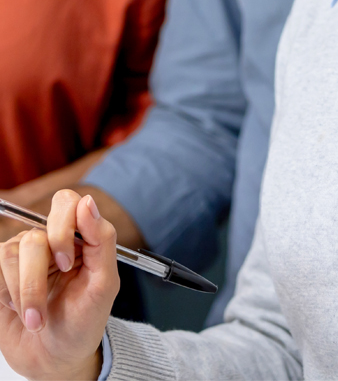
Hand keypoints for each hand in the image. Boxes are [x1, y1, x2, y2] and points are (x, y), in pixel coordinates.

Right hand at [0, 190, 118, 380]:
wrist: (55, 359)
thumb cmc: (83, 322)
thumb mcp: (103, 285)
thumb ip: (102, 240)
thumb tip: (88, 202)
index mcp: (79, 236)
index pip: (66, 202)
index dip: (62, 229)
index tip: (66, 264)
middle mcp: (49, 239)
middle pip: (33, 236)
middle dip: (37, 278)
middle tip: (45, 305)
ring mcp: (22, 255)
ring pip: (11, 254)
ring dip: (23, 295)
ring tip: (36, 319)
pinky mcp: (0, 272)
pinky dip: (7, 294)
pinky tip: (18, 310)